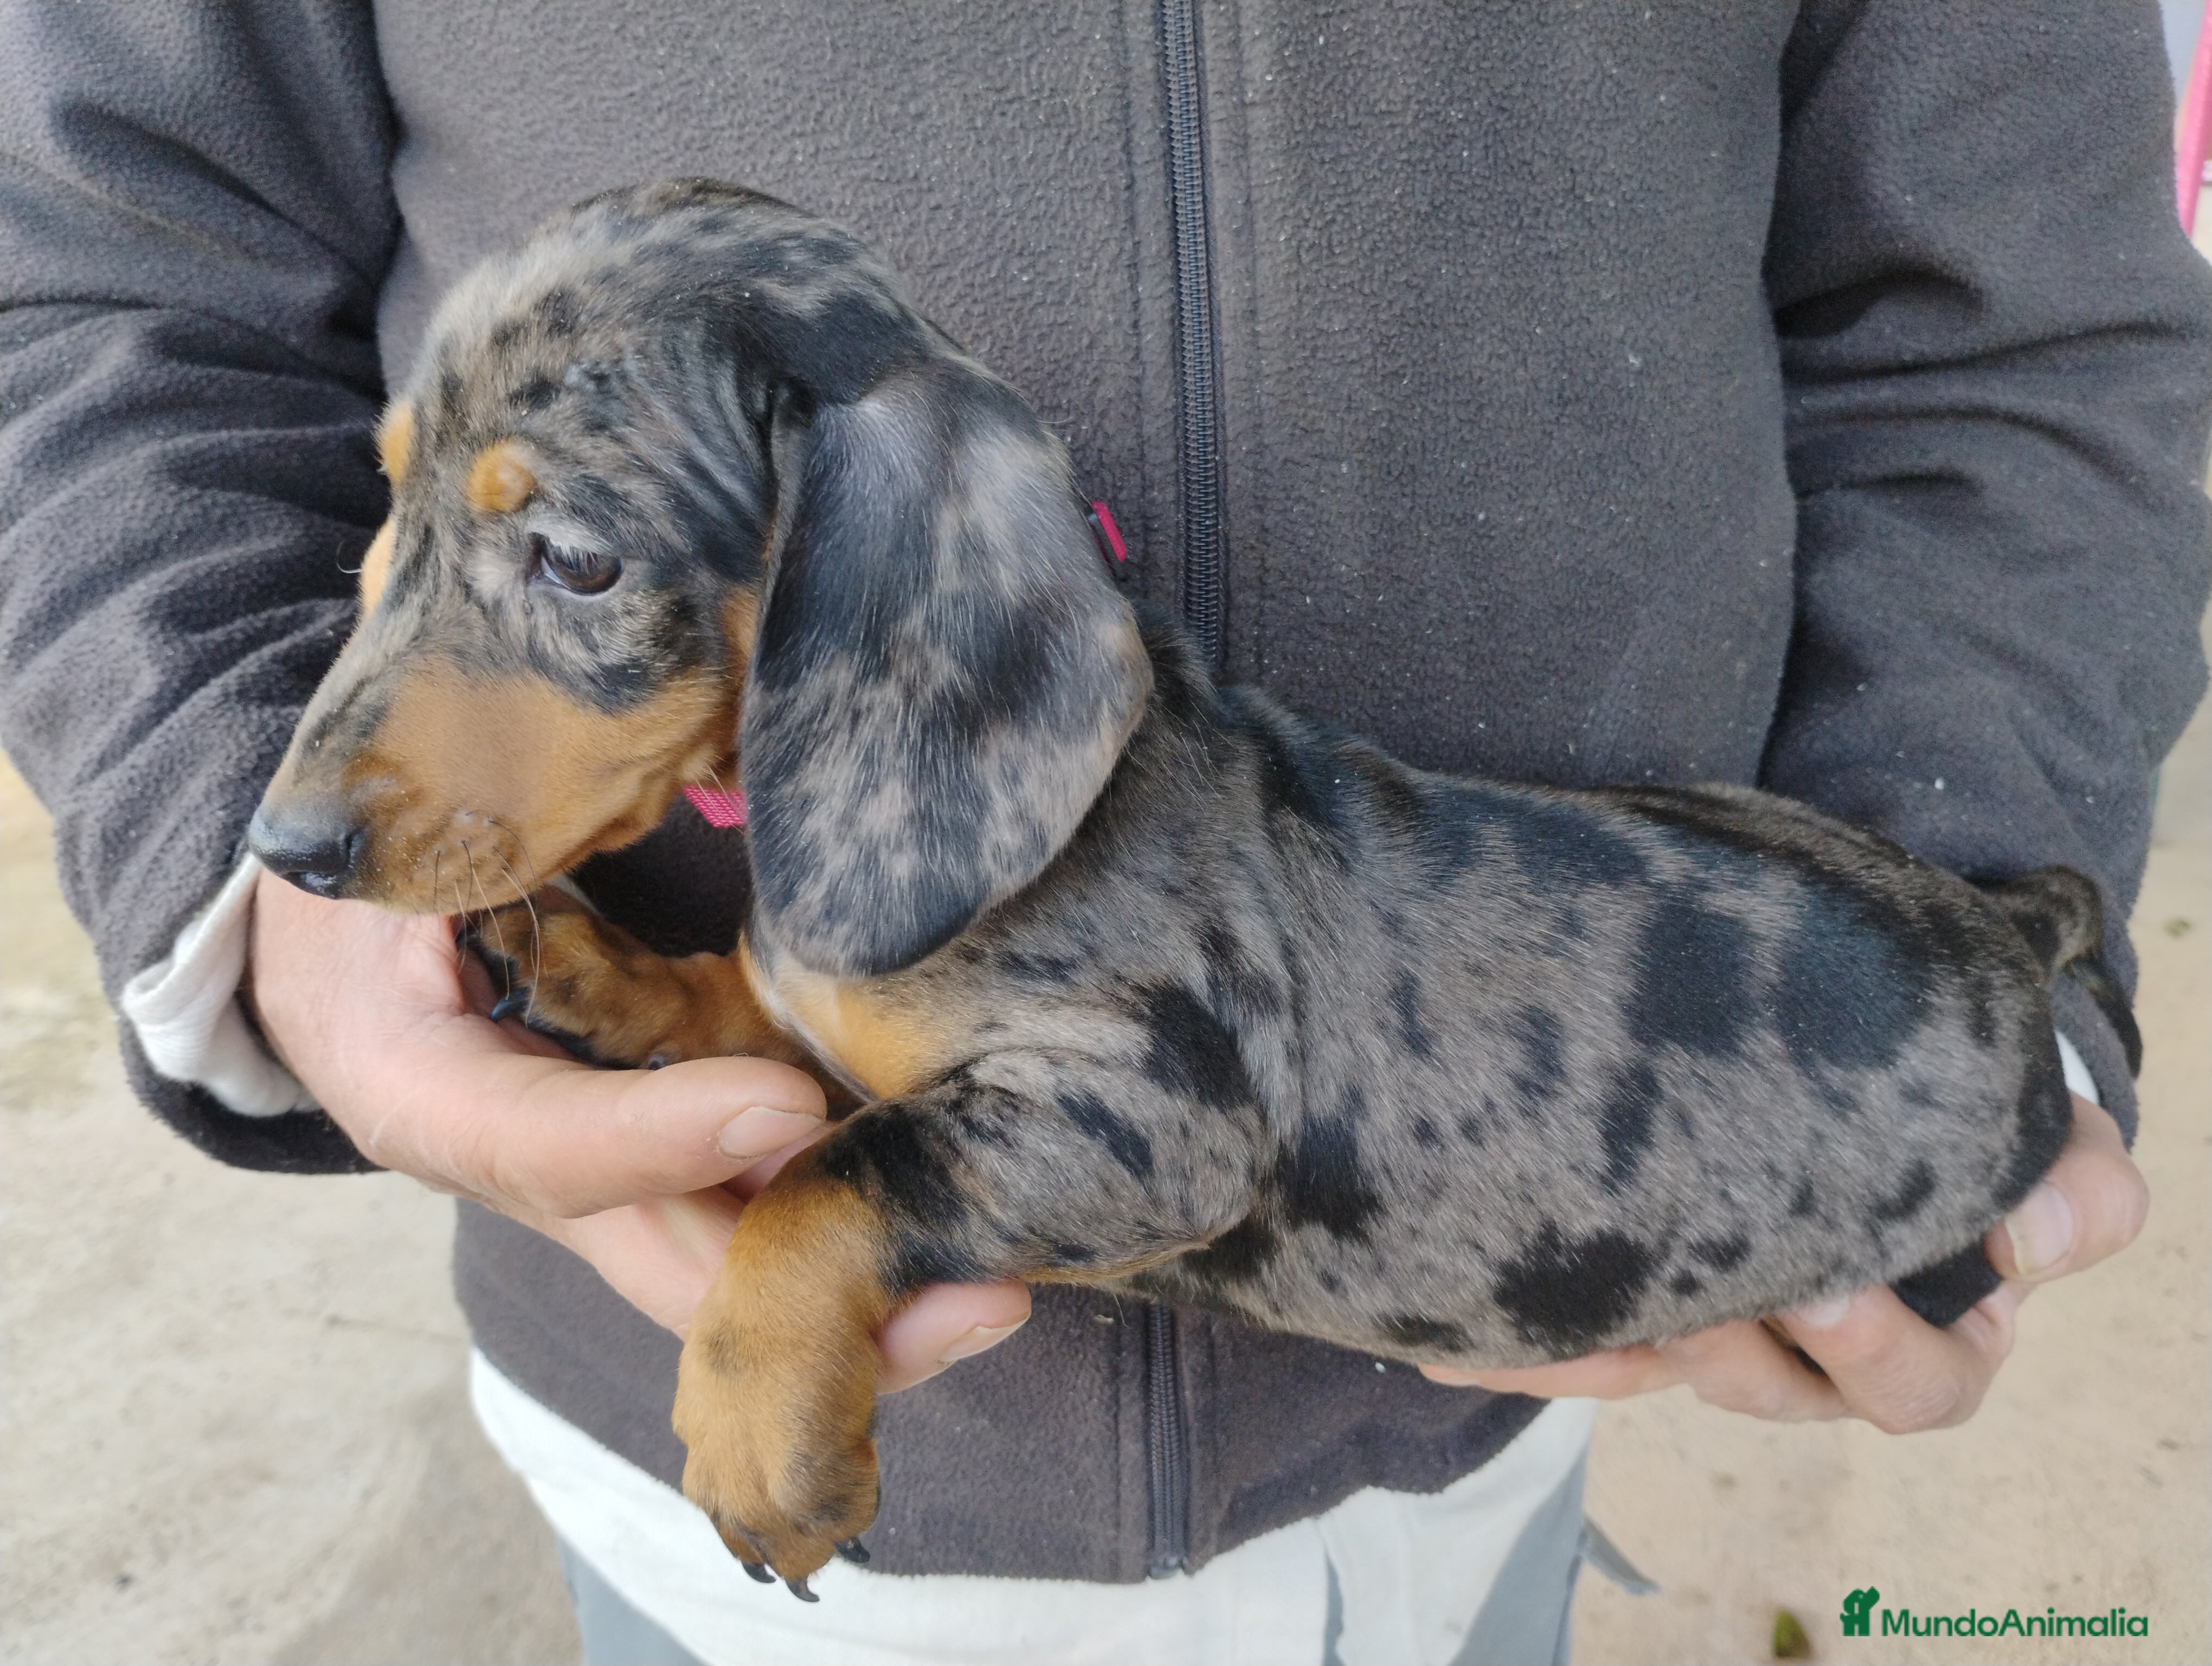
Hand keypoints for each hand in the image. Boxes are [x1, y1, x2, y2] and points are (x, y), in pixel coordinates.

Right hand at [246, 871, 1029, 1389]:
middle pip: (673, 1267)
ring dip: (861, 1293)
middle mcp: (532, 1178)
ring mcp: (608, 1188)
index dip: (665, 1137)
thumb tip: (591, 760)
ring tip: (992, 1293)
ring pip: (733, 1271)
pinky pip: (758, 1218)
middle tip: (969, 1299)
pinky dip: (851, 1230)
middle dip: (817, 1301)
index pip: (548, 1145)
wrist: (338, 964)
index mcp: (431, 1096)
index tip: (787, 1107)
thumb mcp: (383, 859)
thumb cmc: (366, 892)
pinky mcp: (665, 1169)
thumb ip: (477, 833)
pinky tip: (962, 1238)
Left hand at [1420, 1094, 2145, 1430]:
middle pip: (1764, 1388)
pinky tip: (1446, 1327)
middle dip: (1726, 1344)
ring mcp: (1701, 1318)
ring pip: (1652, 1360)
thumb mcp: (2031, 1126)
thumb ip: (2071, 1179)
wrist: (1847, 1060)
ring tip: (1561, 1279)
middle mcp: (1797, 1348)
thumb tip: (2036, 1238)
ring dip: (1608, 1335)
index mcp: (1912, 1335)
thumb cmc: (1950, 1106)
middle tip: (1693, 1283)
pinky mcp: (1621, 1288)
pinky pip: (1563, 1335)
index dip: (1880, 1352)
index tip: (1826, 1287)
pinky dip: (1513, 1335)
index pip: (1916, 1386)